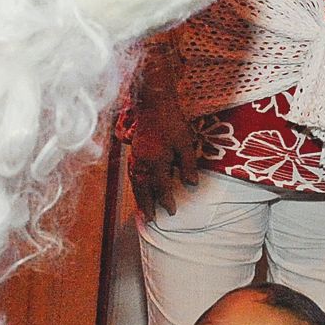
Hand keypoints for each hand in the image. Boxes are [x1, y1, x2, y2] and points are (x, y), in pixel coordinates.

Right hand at [127, 100, 200, 217]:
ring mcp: (136, 156)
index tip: (171, 212)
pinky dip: (135, 185)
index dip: (166, 201)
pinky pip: (132, 173)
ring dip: (139, 198)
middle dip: (147, 206)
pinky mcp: (134, 151)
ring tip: (142, 211)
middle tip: (149, 221)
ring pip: (136, 183)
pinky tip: (138, 189)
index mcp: (156, 162)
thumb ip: (188, 165)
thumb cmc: (172, 122)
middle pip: (144, 189)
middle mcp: (143, 162)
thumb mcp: (185, 143)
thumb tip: (192, 184)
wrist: (153, 103)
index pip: (161, 187)